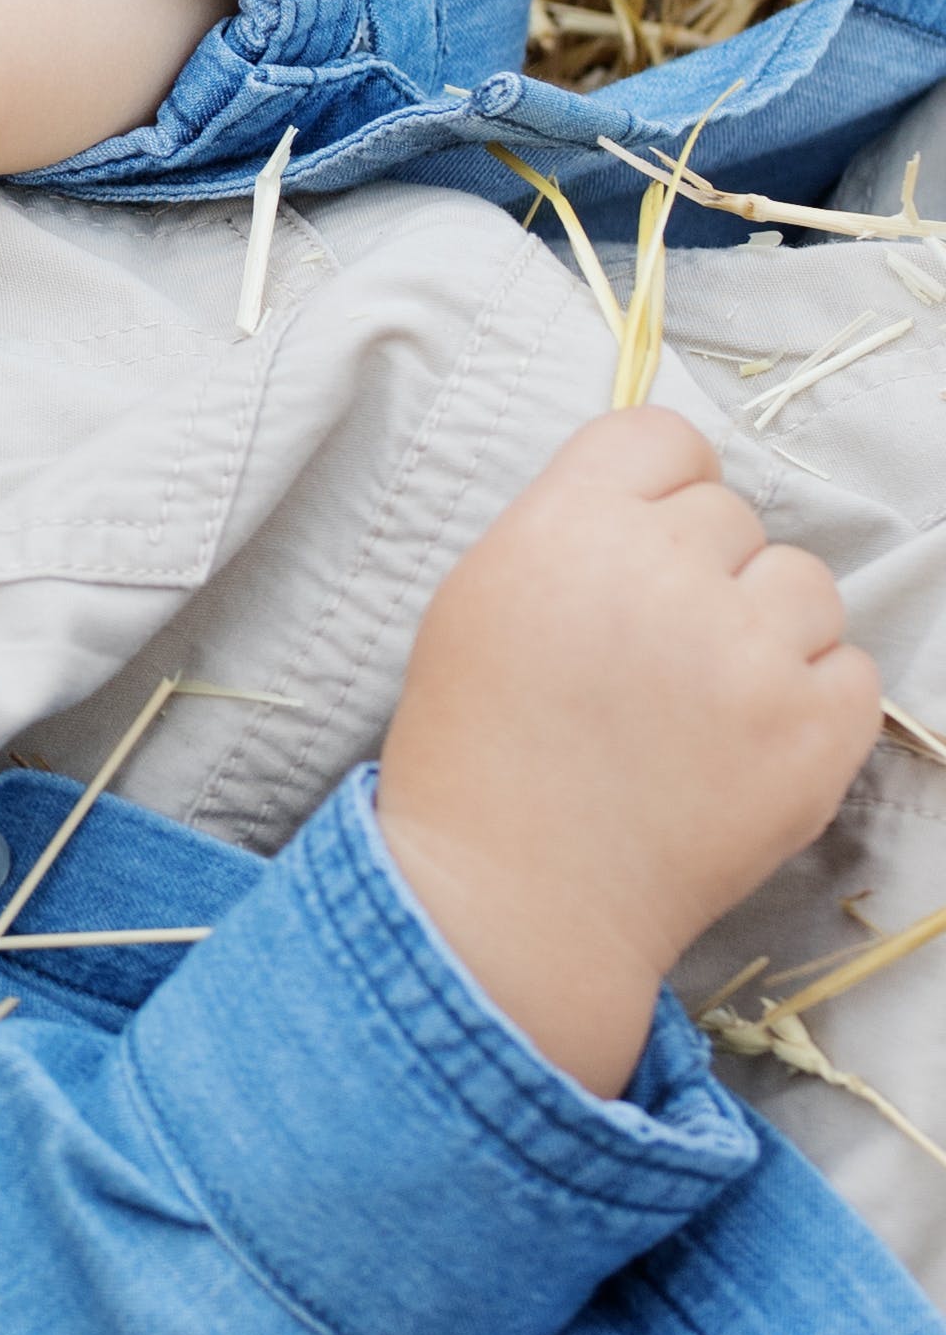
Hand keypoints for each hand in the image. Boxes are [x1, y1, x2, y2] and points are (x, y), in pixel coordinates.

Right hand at [377, 409, 881, 1097]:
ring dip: (767, 632)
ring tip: (705, 702)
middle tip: (652, 655)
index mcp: (568, 525)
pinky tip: (746, 743)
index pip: (664, 436)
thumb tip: (661, 497)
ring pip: (806, 585)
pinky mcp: (815, 734)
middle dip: (703, 573)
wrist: (519, 898)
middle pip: (733, 515)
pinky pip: (854, 671)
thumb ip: (569, 525)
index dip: (656, 491)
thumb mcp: (481, 596)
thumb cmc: (481, 748)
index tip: (640, 547)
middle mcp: (663, 572)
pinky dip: (812, 704)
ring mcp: (750, 654)